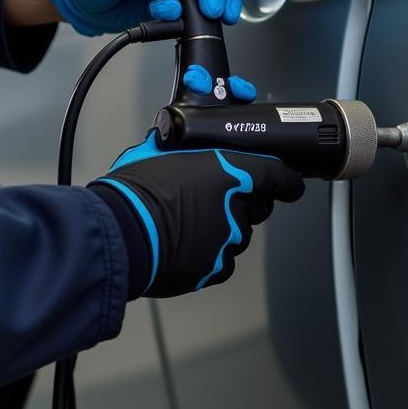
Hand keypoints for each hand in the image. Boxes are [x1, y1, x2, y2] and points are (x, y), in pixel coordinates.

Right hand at [90, 133, 303, 297]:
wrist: (118, 235)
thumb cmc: (134, 191)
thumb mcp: (158, 150)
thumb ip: (183, 147)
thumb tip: (179, 140)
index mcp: (229, 172)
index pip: (277, 176)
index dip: (285, 181)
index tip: (289, 184)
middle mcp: (237, 207)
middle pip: (257, 206)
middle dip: (243, 201)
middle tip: (211, 198)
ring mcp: (229, 240)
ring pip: (238, 233)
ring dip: (223, 227)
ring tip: (187, 222)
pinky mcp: (216, 268)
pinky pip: (223, 258)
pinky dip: (209, 253)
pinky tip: (184, 244)